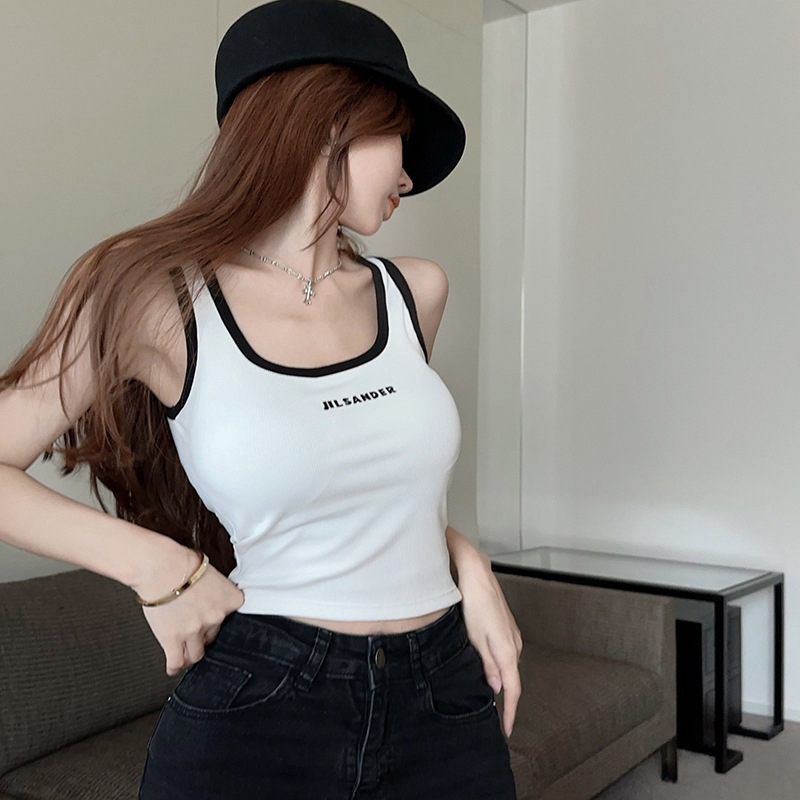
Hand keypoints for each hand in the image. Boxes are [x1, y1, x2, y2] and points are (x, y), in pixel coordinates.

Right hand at [132, 546, 245, 675]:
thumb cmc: (183, 563)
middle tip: (191, 628)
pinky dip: (175, 666)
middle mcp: (216, 617)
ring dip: (190, 653)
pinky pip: (177, 662)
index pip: (230, 620)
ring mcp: (195, 631)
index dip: (217, 621)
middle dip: (202, 634)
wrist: (160, 566)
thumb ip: (219, 593)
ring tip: (185, 651)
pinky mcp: (173, 639)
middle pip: (213, 636)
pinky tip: (174, 666)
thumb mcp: (214, 575)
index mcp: (231, 600)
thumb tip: (216, 602)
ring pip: (196, 654)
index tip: (212, 623)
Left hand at [456, 552, 522, 737]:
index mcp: (507, 650)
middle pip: (511, 680)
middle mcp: (514, 644)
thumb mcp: (475, 638)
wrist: (477, 574)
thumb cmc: (474, 602)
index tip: (507, 731)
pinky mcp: (505, 628)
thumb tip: (497, 688)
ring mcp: (511, 635)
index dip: (511, 713)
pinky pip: (504, 654)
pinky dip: (498, 665)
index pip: (513, 691)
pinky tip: (487, 667)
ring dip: (500, 681)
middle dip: (505, 700)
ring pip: (507, 666)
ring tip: (489, 698)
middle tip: (495, 719)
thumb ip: (487, 665)